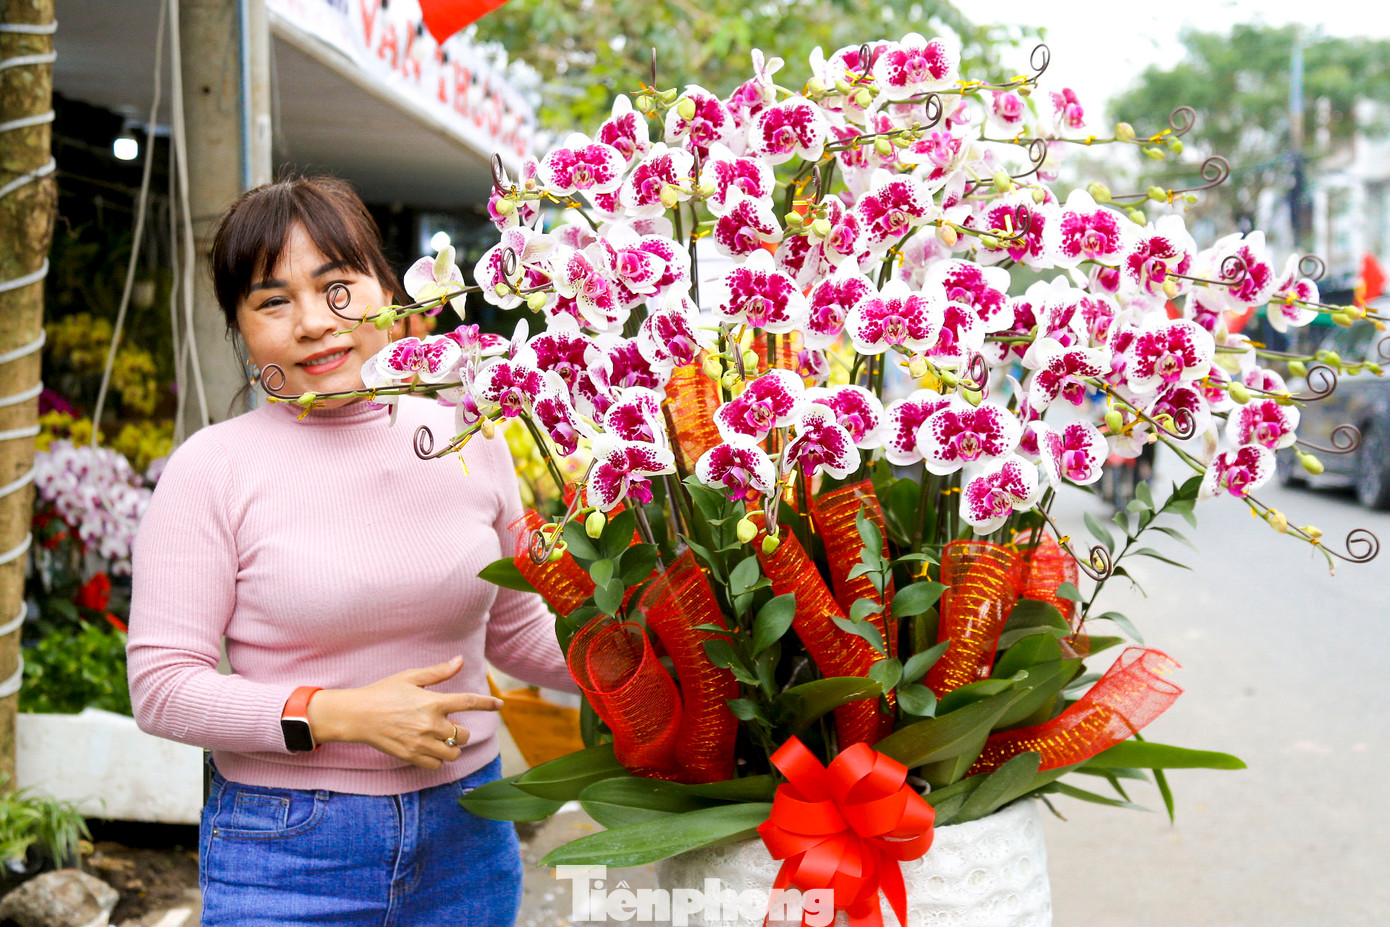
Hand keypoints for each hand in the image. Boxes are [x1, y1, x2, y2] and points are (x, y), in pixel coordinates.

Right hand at [306, 656, 503, 768]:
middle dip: (461, 731)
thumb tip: (460, 660)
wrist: (357, 715)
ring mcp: (421, 743)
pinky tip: (430, 749)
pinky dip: (437, 759)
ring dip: (452, 748)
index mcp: (433, 702)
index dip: (488, 704)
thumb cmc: (383, 692)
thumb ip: (438, 672)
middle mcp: (430, 724)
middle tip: (448, 726)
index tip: (500, 705)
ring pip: (453, 754)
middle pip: (464, 735)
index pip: (469, 702)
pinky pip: (436, 765)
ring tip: (441, 740)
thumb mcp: (411, 677)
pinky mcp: (410, 756)